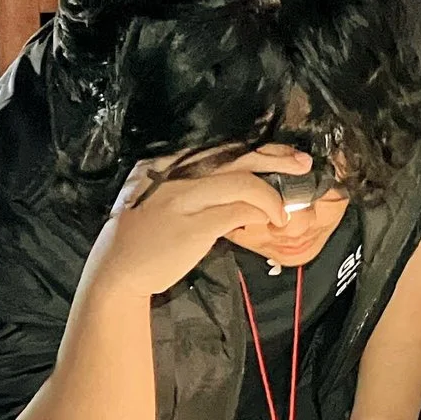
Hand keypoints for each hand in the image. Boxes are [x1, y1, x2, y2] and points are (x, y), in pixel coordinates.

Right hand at [82, 148, 301, 299]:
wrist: (117, 271)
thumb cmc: (143, 238)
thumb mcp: (161, 199)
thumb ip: (193, 188)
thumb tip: (241, 185)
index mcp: (166, 162)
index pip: (220, 148)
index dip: (256, 150)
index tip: (281, 155)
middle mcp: (174, 173)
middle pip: (235, 157)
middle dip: (275, 159)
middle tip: (303, 165)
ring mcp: (182, 198)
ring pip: (242, 183)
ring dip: (272, 196)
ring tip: (284, 212)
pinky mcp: (192, 225)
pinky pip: (238, 212)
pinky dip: (260, 214)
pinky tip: (270, 221)